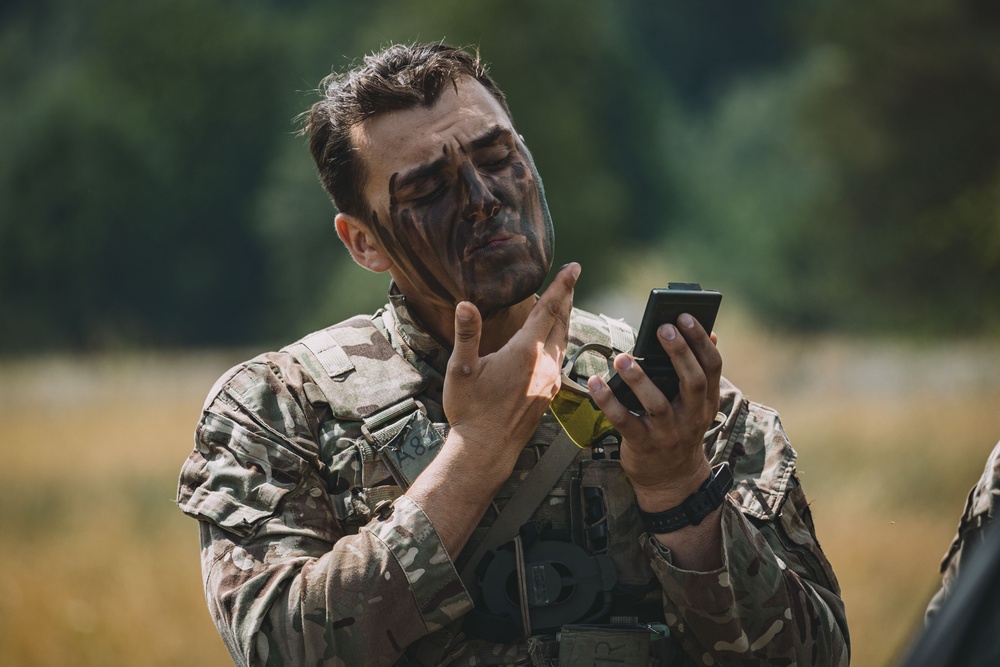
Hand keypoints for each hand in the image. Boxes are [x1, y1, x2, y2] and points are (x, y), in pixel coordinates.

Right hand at [443, 263, 579, 466]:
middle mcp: (544, 364)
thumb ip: (467, 334)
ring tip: (564, 306)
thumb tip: (465, 304)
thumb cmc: (470, 410)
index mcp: (525, 352)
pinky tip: (553, 344)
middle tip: (572, 278)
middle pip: (562, 322)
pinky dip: (560, 343)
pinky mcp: (549, 395)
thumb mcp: (461, 369)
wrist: (486, 450)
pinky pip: (560, 360)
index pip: (549, 310)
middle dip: (567, 298)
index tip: (574, 268)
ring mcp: (550, 381)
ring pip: (563, 342)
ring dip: (565, 321)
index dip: (562, 286)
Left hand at [587, 313, 721, 508]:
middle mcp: (691, 416)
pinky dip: (608, 402)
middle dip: (679, 353)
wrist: (671, 480)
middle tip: (662, 327)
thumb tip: (711, 334)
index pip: (712, 366)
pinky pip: (624, 422)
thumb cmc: (679, 429)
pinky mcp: (643, 445)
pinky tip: (595, 383)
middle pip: (692, 382)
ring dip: (639, 379)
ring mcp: (668, 433)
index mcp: (706, 401)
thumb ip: (699, 372)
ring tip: (623, 357)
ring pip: (657, 404)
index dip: (700, 341)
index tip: (686, 315)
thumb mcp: (695, 404)